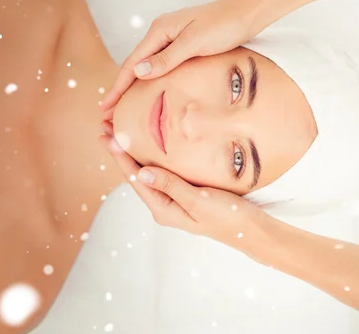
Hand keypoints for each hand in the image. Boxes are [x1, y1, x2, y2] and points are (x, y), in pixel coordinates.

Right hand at [99, 0, 262, 111]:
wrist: (246, 12)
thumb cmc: (223, 25)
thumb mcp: (194, 43)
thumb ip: (166, 59)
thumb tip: (138, 72)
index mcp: (160, 31)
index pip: (132, 63)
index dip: (118, 86)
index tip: (106, 105)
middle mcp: (161, 32)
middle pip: (135, 65)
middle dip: (120, 88)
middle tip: (108, 112)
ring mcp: (171, 37)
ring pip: (146, 65)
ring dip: (132, 85)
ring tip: (122, 105)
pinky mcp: (182, 43)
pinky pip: (158, 64)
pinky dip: (149, 79)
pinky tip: (147, 89)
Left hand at [99, 121, 272, 254]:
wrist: (252, 231)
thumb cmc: (228, 218)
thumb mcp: (199, 200)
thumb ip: (170, 185)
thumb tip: (141, 171)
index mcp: (163, 208)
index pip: (135, 177)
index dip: (120, 155)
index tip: (106, 135)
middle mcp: (164, 204)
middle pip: (137, 173)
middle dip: (122, 150)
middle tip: (107, 126)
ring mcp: (174, 199)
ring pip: (149, 171)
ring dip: (135, 151)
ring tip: (121, 131)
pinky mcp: (186, 193)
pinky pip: (164, 171)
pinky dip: (154, 155)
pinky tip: (151, 144)